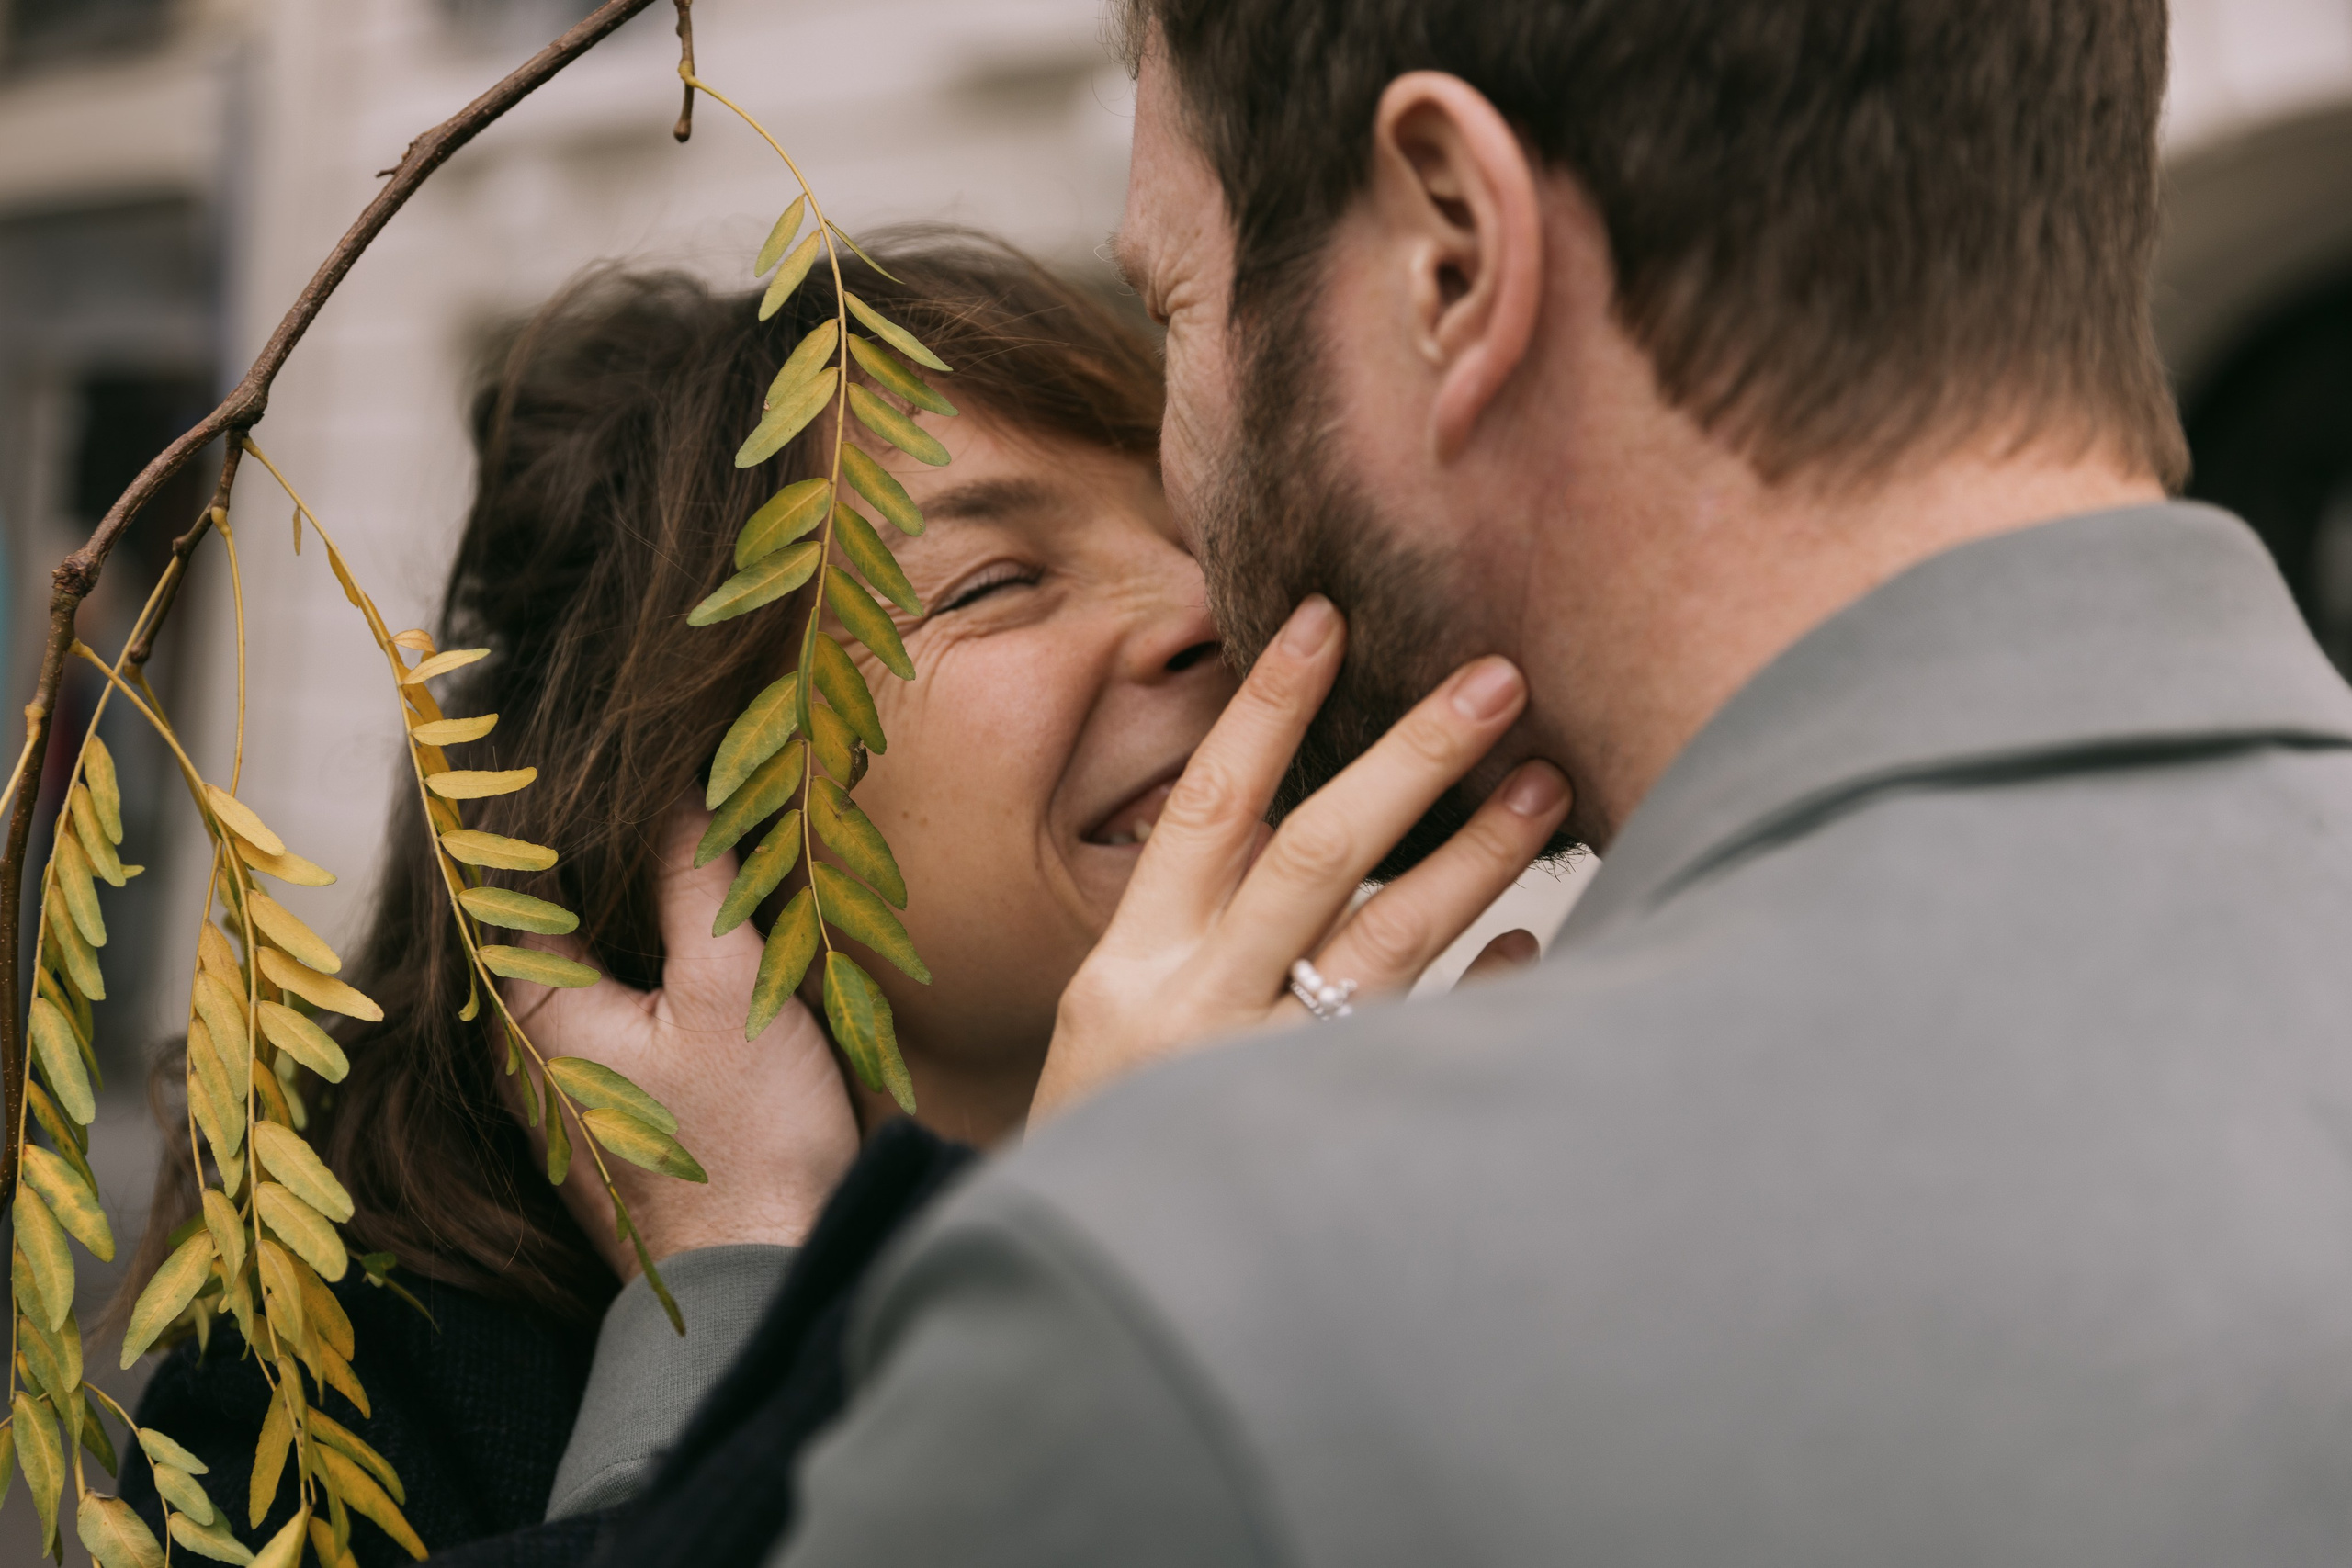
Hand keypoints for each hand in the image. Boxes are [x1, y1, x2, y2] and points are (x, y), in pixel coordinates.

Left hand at [499, 802, 859, 1275]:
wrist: (763, 1280)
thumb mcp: (729, 989)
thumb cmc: (745, 1142)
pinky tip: (695, 936)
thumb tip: (680, 786)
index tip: (570, 745)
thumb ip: (694, 880)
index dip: (543, 807)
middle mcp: (528, 1053)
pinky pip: (610, 1014)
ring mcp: (568, 1092)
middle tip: (647, 779)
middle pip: (545, 921)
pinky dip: (642, 964)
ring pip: (581, 968)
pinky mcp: (613, 1119)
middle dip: (592, 852)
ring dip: (622, 908)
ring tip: (678, 838)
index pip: (509, 878)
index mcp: (531, 1012)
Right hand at [1033, 596, 1571, 1119]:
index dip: (1266, 710)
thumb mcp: (1117, 1015)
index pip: (1208, 808)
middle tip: (1498, 681)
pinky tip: (1538, 939)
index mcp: (1134, 966)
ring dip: (1475, 859)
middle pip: (1315, 856)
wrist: (1089, 1278)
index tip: (1328, 620)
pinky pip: (1430, 1055)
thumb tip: (1282, 799)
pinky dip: (1485, 994)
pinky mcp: (1327, 1143)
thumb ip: (1194, 920)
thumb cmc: (1114, 1128)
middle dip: (1410, 760)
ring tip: (1548, 787)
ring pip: (1389, 947)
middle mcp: (1196, 1012)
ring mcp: (1265, 1083)